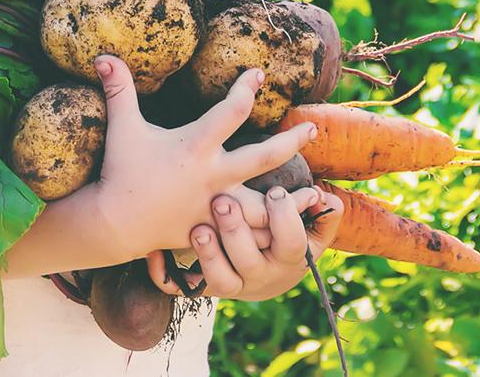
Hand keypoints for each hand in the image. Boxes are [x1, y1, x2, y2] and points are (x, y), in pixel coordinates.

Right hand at [86, 54, 317, 262]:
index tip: (258, 74)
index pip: (232, 110)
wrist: (114, 223)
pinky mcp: (215, 230)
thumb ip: (118, 90)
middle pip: (265, 156)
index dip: (247, 88)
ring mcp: (217, 206)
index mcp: (196, 146)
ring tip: (316, 193)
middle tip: (312, 127)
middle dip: (292, 140)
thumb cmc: (120, 171)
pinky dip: (271, 233)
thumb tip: (103, 55)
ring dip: (292, 200)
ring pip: (266, 205)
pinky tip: (288, 228)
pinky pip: (249, 235)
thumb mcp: (122, 127)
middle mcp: (213, 175)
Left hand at [145, 185, 344, 299]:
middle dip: (236, 233)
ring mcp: (228, 284)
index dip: (285, 219)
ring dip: (207, 254)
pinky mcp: (200, 287)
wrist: (262, 276)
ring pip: (218, 279)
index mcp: (286, 258)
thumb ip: (322, 215)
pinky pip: (178, 288)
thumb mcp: (309, 231)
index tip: (274, 191)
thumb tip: (326, 199)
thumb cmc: (284, 239)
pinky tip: (153, 252)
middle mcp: (257, 276)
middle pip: (249, 262)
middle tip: (223, 201)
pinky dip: (164, 273)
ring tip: (197, 228)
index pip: (291, 244)